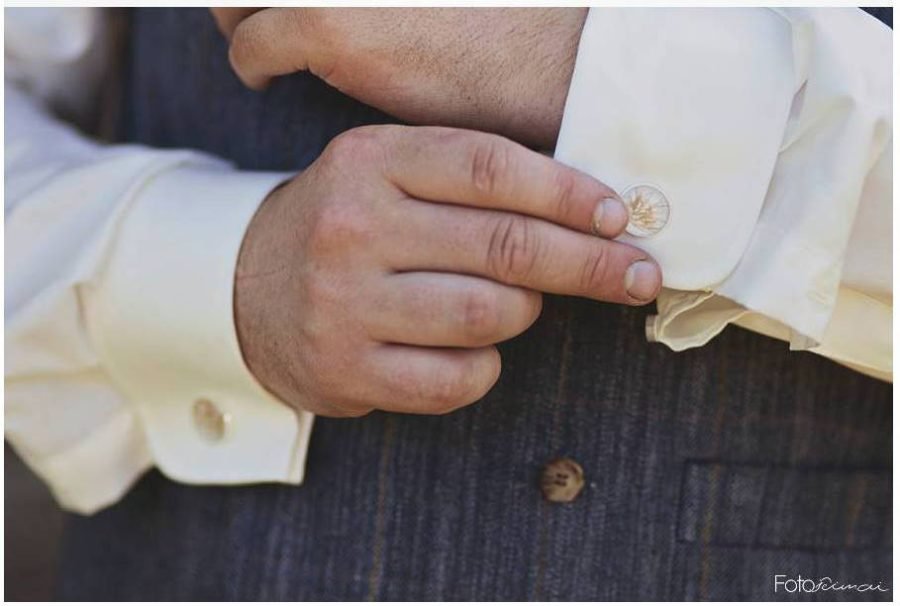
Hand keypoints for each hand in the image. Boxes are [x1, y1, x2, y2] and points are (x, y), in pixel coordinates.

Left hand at [211, 8, 586, 148]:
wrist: (560, 60)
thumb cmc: (516, 26)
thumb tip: (369, 6)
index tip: (274, 4)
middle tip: (250, 14)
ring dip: (244, 18)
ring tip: (262, 44)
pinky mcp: (329, 24)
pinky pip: (253, 47)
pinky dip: (254, 65)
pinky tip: (271, 79)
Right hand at [235, 125, 660, 416]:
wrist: (247, 288)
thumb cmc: (347, 226)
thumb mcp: (387, 173)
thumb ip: (469, 179)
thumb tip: (591, 212)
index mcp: (368, 162)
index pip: (490, 168)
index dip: (568, 194)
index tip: (617, 218)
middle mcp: (352, 230)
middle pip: (504, 246)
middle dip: (590, 264)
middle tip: (637, 275)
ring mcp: (344, 306)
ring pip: (489, 315)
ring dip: (524, 312)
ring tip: (514, 303)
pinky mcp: (346, 371)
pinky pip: (458, 379)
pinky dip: (486, 367)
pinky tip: (474, 349)